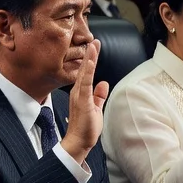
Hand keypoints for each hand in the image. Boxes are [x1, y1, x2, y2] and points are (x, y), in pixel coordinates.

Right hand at [61, 39, 107, 163]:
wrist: (78, 142)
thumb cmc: (86, 127)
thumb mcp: (96, 107)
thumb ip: (99, 96)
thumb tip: (104, 83)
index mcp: (82, 93)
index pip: (88, 73)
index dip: (91, 60)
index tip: (95, 47)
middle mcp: (78, 92)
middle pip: (85, 69)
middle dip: (90, 55)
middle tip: (95, 40)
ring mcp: (79, 96)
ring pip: (85, 74)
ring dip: (89, 60)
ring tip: (93, 46)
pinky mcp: (82, 102)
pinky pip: (85, 85)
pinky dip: (88, 74)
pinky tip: (90, 64)